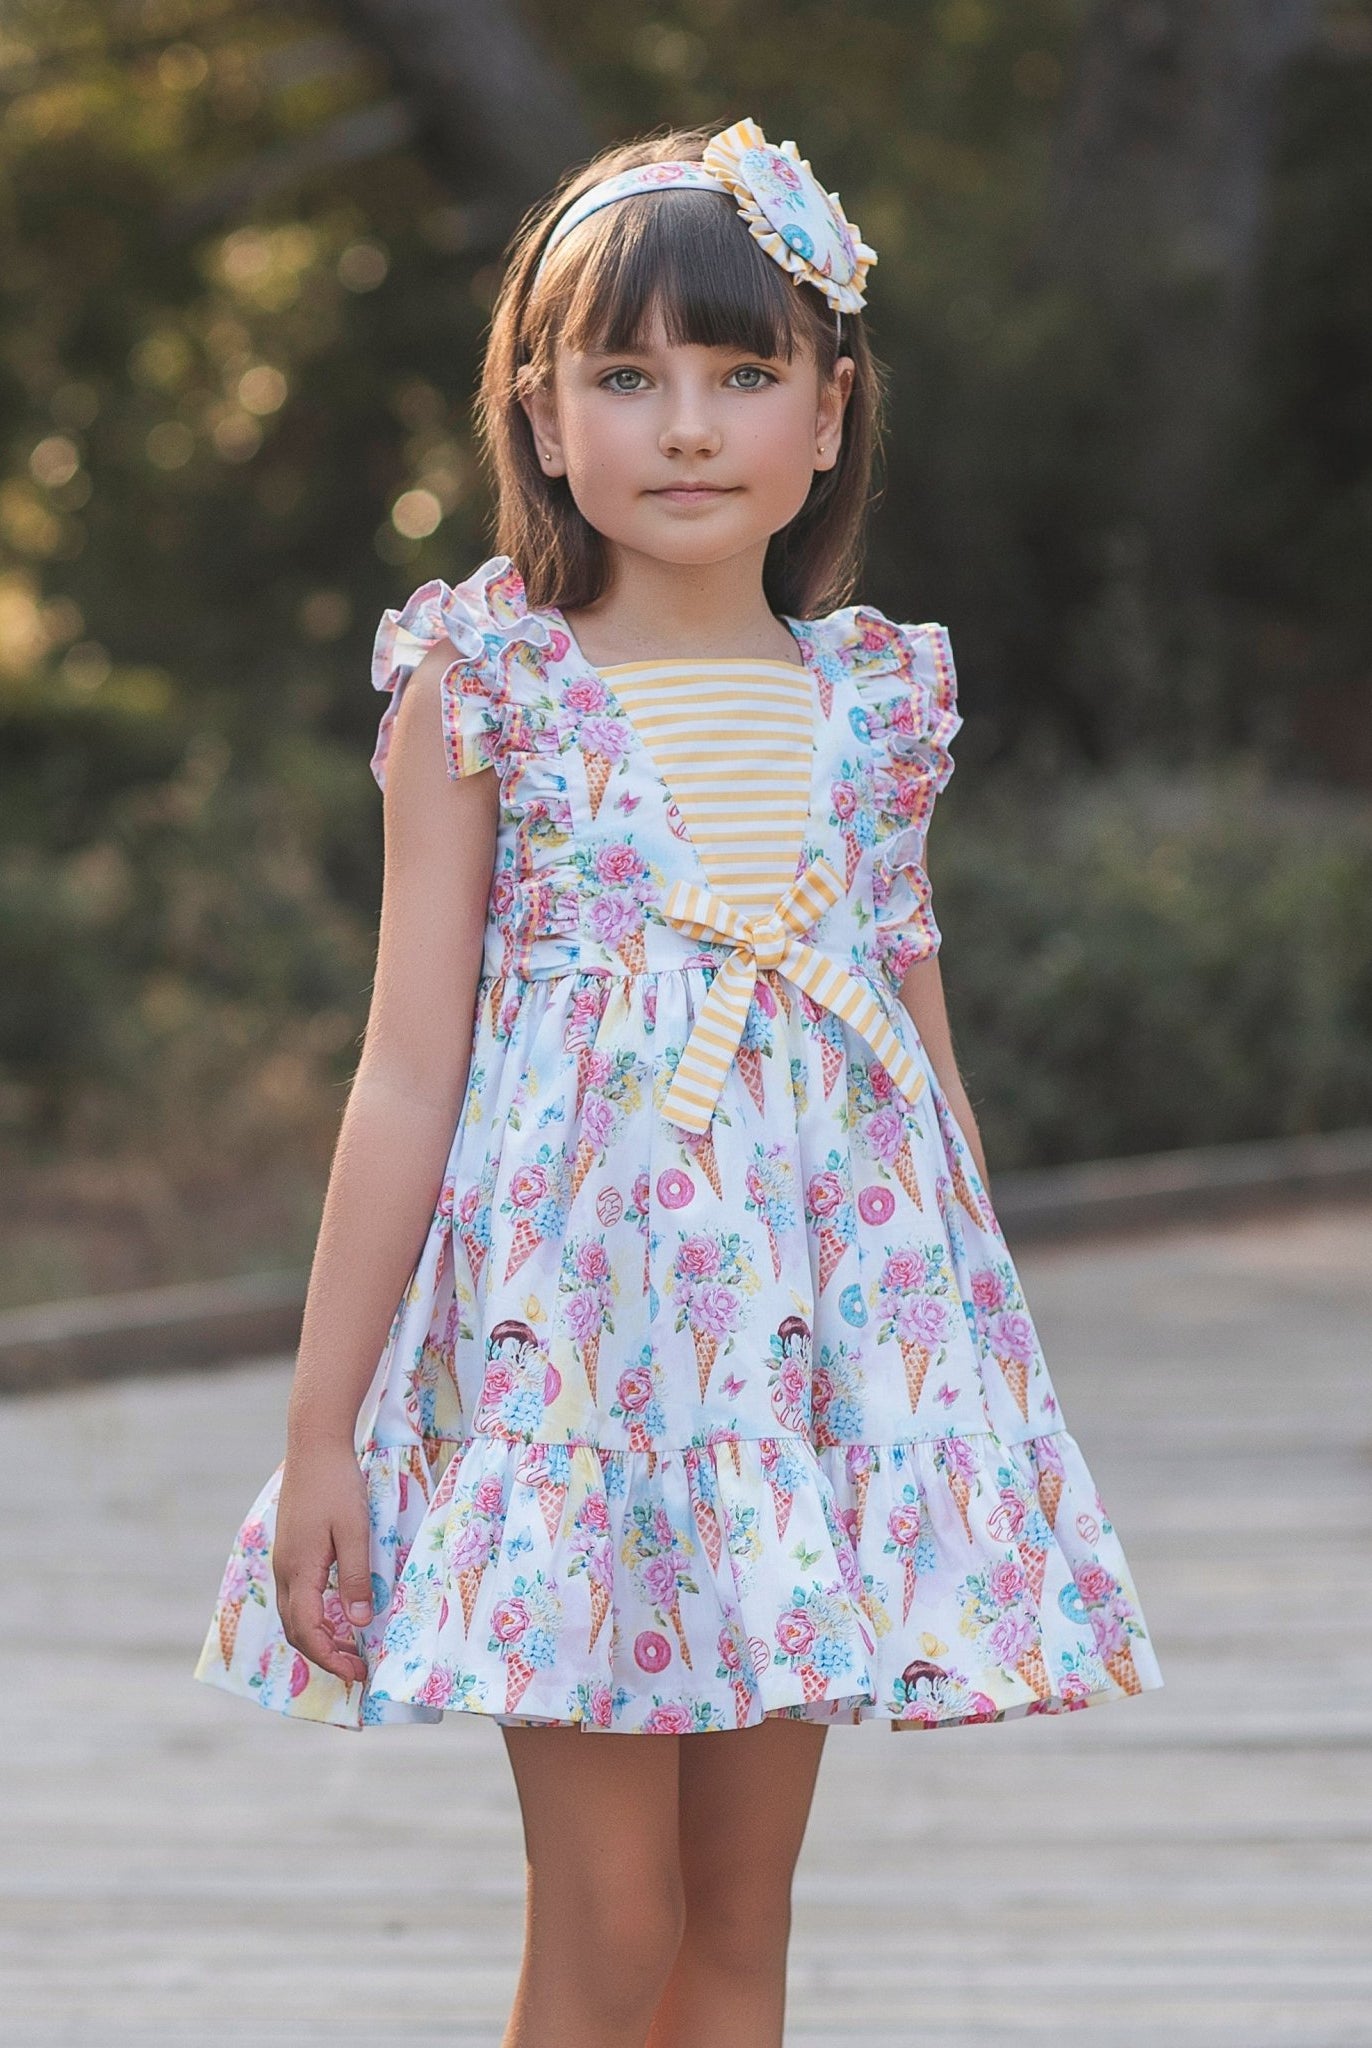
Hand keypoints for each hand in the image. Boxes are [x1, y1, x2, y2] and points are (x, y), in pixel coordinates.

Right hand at [273, 1443, 374, 1686]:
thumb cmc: (337, 1485)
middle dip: (324, 1654)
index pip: (309, 1632)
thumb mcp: (355, 1531)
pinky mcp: (290, 1549)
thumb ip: (355, 1577)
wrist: (314, 1446)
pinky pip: (296, 1596)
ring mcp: (284, 1559)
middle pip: (297, 1630)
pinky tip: (336, 1612)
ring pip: (294, 1614)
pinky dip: (313, 1616)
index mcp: (299, 1570)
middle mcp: (285, 1570)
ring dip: (318, 1636)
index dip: (331, 1658)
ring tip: (349, 1646)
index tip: (357, 1673)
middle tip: (357, 1667)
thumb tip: (359, 1622)